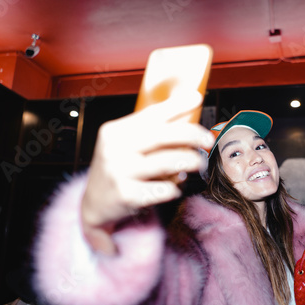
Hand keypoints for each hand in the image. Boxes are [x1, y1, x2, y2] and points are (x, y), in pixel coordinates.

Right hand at [81, 94, 213, 252]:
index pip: (150, 114)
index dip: (176, 105)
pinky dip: (174, 187)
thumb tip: (187, 107)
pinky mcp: (126, 196)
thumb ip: (151, 129)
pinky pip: (162, 189)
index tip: (197, 99)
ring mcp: (119, 172)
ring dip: (189, 161)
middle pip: (161, 136)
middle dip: (191, 135)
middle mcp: (114, 149)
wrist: (95, 204)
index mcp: (114, 131)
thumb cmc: (117, 169)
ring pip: (166, 162)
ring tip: (198, 163)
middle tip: (208, 140)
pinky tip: (175, 188)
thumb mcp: (125, 144)